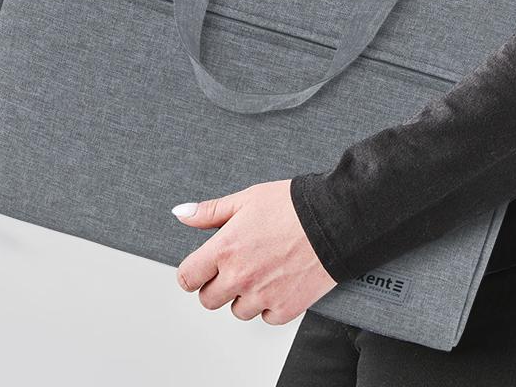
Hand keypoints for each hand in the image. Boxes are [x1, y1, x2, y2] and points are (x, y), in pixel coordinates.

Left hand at [171, 179, 336, 323]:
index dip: (193, 272)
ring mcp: (262, 296)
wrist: (334, 219)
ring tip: (263, 269)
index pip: (187, 278)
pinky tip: (280, 280)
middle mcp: (240, 277)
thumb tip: (181, 214)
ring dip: (245, 295)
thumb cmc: (292, 206)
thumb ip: (209, 212)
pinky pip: (266, 317)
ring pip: (237, 310)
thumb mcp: (246, 199)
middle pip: (209, 299)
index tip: (202, 267)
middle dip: (218, 283)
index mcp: (225, 249)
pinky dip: (270, 304)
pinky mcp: (286, 308)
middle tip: (237, 264)